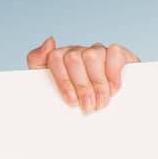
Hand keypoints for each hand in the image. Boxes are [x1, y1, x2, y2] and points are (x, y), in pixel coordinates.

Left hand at [26, 37, 140, 112]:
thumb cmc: (76, 103)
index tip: (71, 101)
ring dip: (98, 83)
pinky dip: (113, 72)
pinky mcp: (118, 55)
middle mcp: (79, 52)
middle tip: (89, 106)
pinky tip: (114, 88)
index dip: (63, 81)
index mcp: (61, 58)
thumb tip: (50, 41)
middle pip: (74, 58)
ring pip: (93, 56)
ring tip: (101, 102)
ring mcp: (98, 52)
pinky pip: (114, 52)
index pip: (55, 58)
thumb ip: (38, 62)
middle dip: (82, 86)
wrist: (106, 117)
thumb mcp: (51, 90)